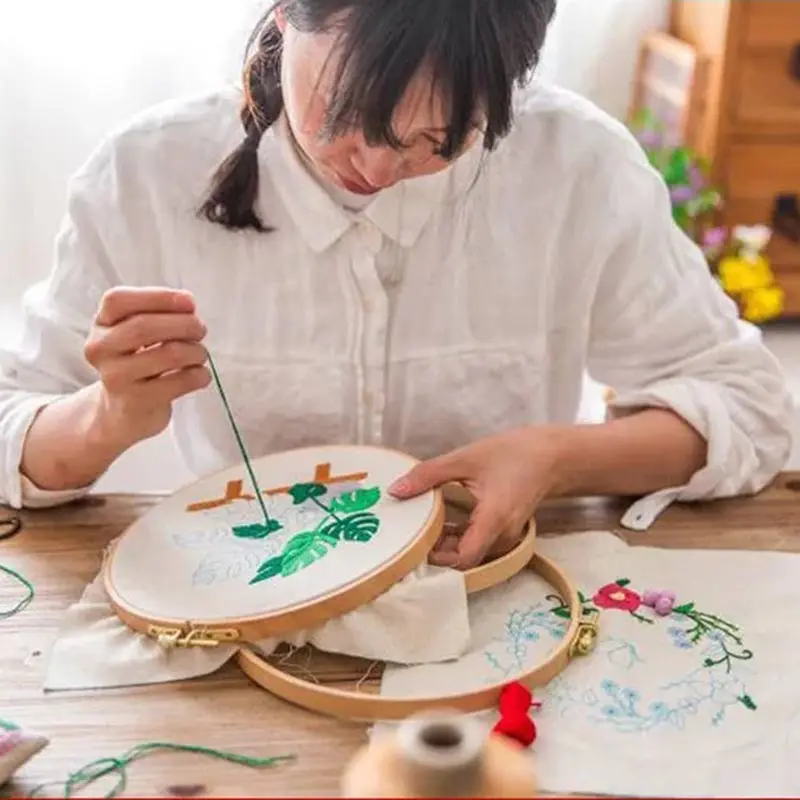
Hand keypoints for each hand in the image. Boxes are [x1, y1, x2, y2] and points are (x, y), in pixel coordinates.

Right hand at [83, 286, 210, 448]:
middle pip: (144, 327)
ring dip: (195, 351)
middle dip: (183, 324)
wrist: (123, 411)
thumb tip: (188, 305)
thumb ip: (157, 314)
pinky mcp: (137, 402)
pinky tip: (200, 374)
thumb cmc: (138, 362)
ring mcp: (116, 377)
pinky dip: (199, 375)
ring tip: (200, 354)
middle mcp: (101, 349)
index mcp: (101, 324)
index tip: (189, 301)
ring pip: (168, 354)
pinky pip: (179, 382)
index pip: (119, 300)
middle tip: (201, 329)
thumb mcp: (136, 333)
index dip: (159, 297)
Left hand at [388, 428, 566, 569]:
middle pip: (463, 558)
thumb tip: (396, 491)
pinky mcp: (505, 533)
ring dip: (445, 543)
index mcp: (493, 521)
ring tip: (421, 524)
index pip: (463, 558)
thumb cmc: (513, 454)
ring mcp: (505, 537)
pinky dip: (458, 536)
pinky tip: (441, 520)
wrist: (553, 456)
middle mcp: (501, 536)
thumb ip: (428, 475)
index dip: (436, 557)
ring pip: (469, 552)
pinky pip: (478, 543)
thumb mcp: (465, 458)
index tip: (413, 543)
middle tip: (409, 532)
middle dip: (435, 549)